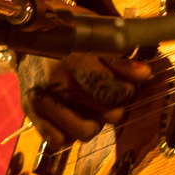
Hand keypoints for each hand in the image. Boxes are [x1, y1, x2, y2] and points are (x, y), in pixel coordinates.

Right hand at [17, 17, 152, 148]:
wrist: (30, 34)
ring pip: (84, 133)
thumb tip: (145, 75)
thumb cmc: (71, 35)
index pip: (111, 91)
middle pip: (105, 116)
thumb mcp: (98, 38)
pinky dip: (69, 132)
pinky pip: (59, 140)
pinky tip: (73, 114)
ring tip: (92, 106)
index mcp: (74, 60)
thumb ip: (121, 60)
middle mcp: (55, 82)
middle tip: (110, 96)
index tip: (126, 86)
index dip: (127, 92)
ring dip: (94, 123)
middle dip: (115, 107)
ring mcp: (40, 99)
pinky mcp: (29, 112)